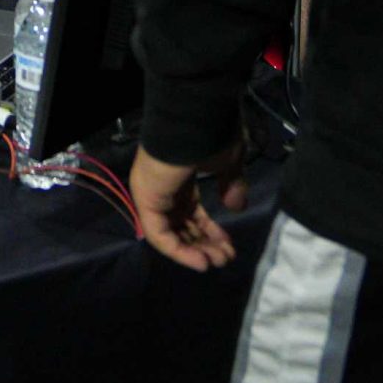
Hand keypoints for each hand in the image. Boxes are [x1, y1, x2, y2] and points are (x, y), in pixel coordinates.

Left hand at [131, 139, 246, 271]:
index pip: (191, 211)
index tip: (229, 244)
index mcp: (180, 176)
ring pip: (171, 234)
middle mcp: (163, 187)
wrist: (194, 120)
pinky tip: (201, 263)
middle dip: (205, 244)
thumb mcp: (230, 162)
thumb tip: (237, 207)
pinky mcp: (146, 201)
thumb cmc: (211, 136)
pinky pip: (160, 235)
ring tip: (217, 262)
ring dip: (194, 251)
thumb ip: (232, 185)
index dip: (210, 230)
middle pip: (181, 225)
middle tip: (226, 257)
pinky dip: (179, 252)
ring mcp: (152, 194)